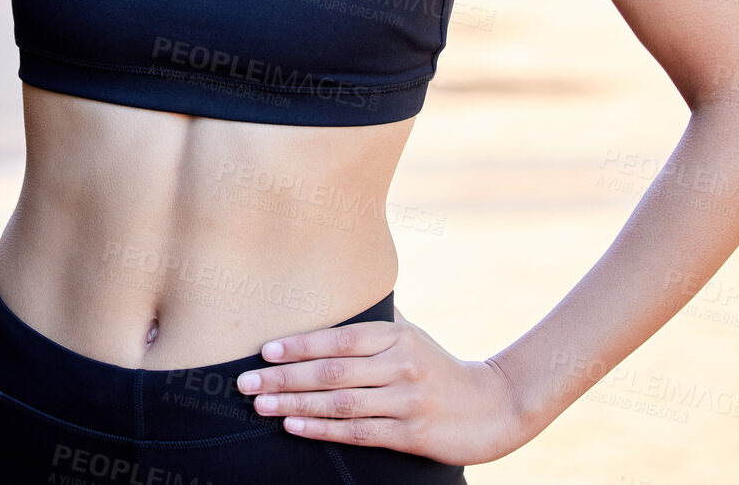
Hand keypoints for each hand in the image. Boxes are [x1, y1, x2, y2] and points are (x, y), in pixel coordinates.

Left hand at [233, 304, 531, 466]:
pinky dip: (322, 429)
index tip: (263, 350)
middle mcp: (399, 365)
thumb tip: (333, 304)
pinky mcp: (411, 434)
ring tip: (260, 405)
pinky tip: (294, 426)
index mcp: (395, 336)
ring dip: (294, 404)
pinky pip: (358, 432)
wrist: (493, 407)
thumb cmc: (439, 368)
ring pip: (339, 403)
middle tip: (244, 382)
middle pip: (330, 372)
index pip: (338, 339)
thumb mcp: (412, 337)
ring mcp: (405, 400)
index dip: (299, 345)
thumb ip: (375, 326)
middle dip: (283, 377)